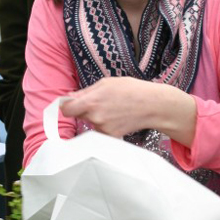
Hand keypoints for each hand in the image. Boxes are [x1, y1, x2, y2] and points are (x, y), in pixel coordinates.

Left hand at [60, 77, 196, 144]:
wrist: (152, 105)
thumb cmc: (131, 90)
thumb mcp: (106, 83)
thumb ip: (86, 92)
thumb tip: (69, 97)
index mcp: (92, 101)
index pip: (67, 110)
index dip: (66, 106)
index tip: (70, 104)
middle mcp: (95, 117)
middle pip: (79, 116)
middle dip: (85, 110)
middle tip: (101, 103)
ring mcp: (103, 128)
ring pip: (91, 124)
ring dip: (96, 118)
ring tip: (113, 110)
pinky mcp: (111, 137)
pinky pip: (100, 132)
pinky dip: (105, 126)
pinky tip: (117, 118)